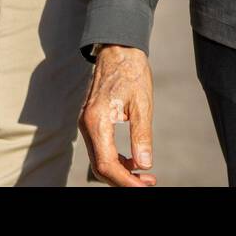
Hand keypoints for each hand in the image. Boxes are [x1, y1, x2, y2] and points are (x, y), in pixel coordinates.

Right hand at [78, 44, 156, 186]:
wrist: (118, 49)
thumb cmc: (131, 72)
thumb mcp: (142, 104)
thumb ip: (142, 136)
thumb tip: (144, 164)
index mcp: (97, 120)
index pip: (107, 163)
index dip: (125, 181)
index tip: (144, 186)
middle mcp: (87, 124)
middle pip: (100, 166)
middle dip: (123, 180)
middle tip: (148, 183)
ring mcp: (87, 123)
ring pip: (99, 160)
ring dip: (120, 172)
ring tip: (144, 176)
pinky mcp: (91, 121)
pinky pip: (100, 149)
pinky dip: (115, 160)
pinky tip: (133, 161)